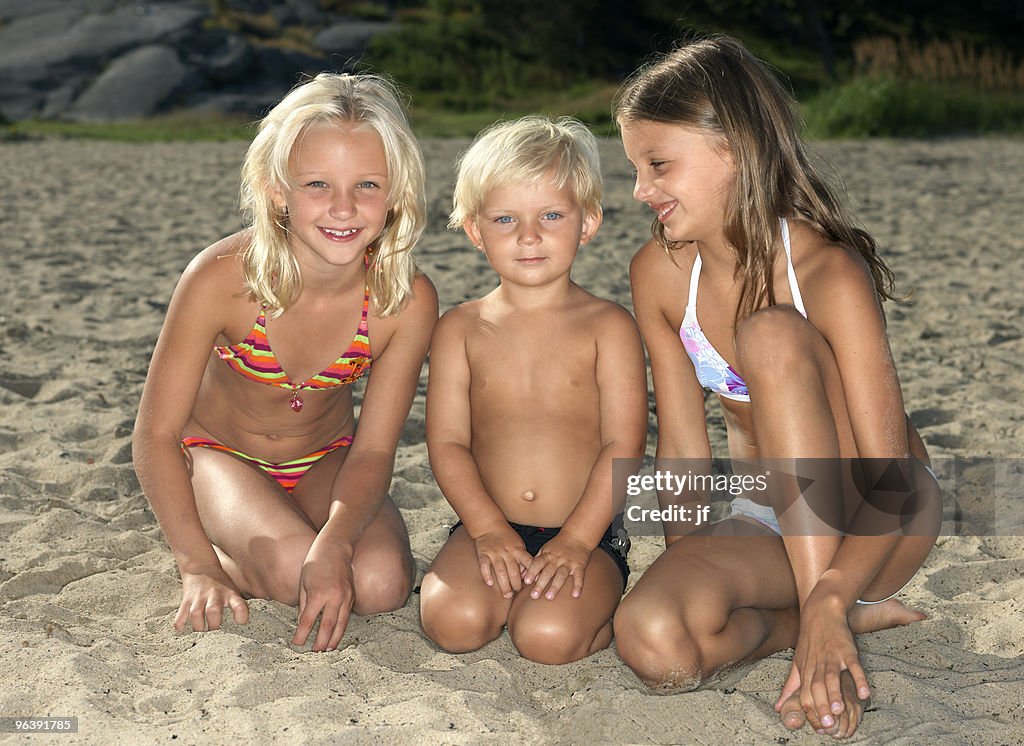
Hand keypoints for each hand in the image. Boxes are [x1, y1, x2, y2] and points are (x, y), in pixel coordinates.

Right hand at [175, 564, 248, 631]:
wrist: (201, 566)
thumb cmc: (222, 583)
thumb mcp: (235, 589)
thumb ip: (241, 605)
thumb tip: (255, 622)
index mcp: (230, 594)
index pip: (238, 604)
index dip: (240, 613)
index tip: (241, 622)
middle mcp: (214, 596)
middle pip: (213, 611)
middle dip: (214, 624)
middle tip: (216, 631)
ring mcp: (199, 598)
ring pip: (196, 614)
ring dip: (198, 626)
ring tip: (202, 631)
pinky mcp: (186, 600)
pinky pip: (181, 613)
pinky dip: (180, 622)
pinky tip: (181, 628)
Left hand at [292, 538, 355, 651]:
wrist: (336, 547)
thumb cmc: (315, 563)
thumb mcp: (303, 583)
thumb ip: (303, 604)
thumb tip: (302, 623)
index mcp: (318, 593)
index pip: (308, 620)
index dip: (302, 635)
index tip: (296, 644)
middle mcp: (334, 597)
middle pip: (328, 626)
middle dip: (321, 642)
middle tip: (314, 653)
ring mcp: (346, 597)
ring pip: (341, 624)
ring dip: (334, 639)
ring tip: (327, 650)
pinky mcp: (352, 595)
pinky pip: (346, 616)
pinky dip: (341, 628)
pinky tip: (336, 635)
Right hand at [473, 527, 533, 598]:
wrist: (490, 525)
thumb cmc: (507, 537)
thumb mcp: (519, 545)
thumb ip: (524, 559)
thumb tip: (528, 575)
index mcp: (518, 550)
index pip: (527, 563)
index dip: (531, 574)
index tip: (531, 584)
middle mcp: (507, 552)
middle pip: (513, 571)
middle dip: (516, 584)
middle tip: (516, 593)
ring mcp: (495, 553)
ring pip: (500, 571)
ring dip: (504, 585)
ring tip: (507, 595)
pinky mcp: (483, 554)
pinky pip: (485, 566)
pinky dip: (487, 575)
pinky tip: (490, 583)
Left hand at [522, 533, 590, 599]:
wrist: (577, 535)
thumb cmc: (558, 545)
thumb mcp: (544, 550)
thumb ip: (534, 563)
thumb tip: (522, 577)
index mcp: (547, 555)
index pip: (537, 563)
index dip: (532, 572)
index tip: (526, 582)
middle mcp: (557, 559)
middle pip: (548, 572)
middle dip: (541, 583)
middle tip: (534, 595)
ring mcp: (569, 563)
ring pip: (561, 575)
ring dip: (555, 586)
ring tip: (549, 597)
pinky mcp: (580, 566)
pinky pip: (579, 576)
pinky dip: (578, 585)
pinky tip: (575, 595)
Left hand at [775, 593, 869, 736]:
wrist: (821, 611)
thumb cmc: (809, 640)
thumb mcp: (797, 662)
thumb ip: (790, 686)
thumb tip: (777, 707)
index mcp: (805, 669)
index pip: (804, 693)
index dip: (810, 710)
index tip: (817, 728)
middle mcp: (816, 664)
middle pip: (816, 687)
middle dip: (822, 707)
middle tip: (828, 726)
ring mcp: (831, 656)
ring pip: (832, 677)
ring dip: (836, 694)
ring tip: (840, 712)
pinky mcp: (847, 649)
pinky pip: (853, 666)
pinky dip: (859, 679)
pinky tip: (864, 694)